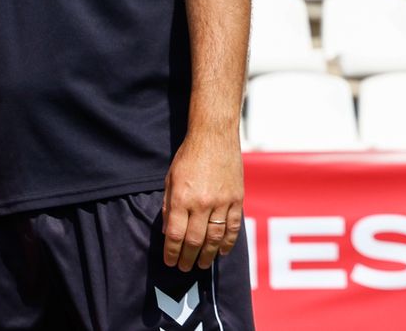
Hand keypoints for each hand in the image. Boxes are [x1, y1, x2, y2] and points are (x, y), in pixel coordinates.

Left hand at [162, 130, 243, 271]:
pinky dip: (227, 243)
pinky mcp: (237, 200)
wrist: (214, 137)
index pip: (176, 234)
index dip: (172, 252)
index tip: (170, 262)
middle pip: (195, 240)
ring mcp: (222, 202)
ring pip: (215, 238)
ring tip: (202, 265)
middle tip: (185, 269)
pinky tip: (221, 252)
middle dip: (188, 258)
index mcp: (182, 198)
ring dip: (208, 255)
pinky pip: (233, 227)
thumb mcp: (170, 179)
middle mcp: (202, 203)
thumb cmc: (188, 156)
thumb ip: (169, 206)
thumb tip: (168, 232)